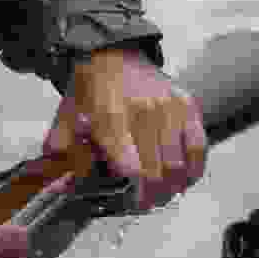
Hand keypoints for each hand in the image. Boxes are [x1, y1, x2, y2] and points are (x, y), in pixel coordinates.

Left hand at [40, 45, 209, 211]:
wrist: (111, 53)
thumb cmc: (89, 93)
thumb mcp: (64, 122)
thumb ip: (60, 158)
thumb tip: (60, 188)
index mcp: (111, 118)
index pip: (132, 168)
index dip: (133, 195)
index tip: (129, 203)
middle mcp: (144, 113)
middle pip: (158, 173)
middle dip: (152, 198)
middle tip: (144, 204)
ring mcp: (169, 108)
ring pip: (180, 165)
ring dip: (172, 188)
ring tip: (161, 193)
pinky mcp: (187, 105)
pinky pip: (199, 147)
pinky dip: (193, 169)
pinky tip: (181, 177)